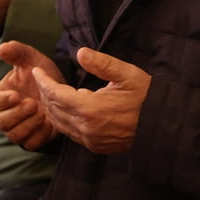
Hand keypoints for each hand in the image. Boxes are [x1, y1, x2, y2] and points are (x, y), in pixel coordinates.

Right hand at [0, 41, 64, 149]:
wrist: (62, 89)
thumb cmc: (42, 73)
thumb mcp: (32, 59)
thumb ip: (17, 52)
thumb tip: (2, 48)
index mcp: (2, 94)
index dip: (2, 100)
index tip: (16, 95)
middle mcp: (6, 114)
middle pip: (1, 122)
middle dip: (17, 114)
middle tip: (33, 104)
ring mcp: (19, 128)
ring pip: (14, 135)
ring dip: (28, 125)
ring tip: (43, 113)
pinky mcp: (32, 138)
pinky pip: (30, 144)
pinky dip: (40, 136)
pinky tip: (50, 124)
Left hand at [29, 46, 150, 153]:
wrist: (163, 126)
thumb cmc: (146, 97)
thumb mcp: (127, 74)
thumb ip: (102, 64)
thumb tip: (80, 53)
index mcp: (90, 109)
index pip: (56, 95)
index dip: (44, 82)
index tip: (36, 72)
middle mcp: (86, 128)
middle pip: (54, 110)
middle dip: (45, 94)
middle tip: (42, 80)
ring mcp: (91, 140)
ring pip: (60, 124)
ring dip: (52, 108)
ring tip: (51, 93)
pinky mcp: (96, 147)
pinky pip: (71, 133)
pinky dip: (64, 120)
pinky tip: (69, 108)